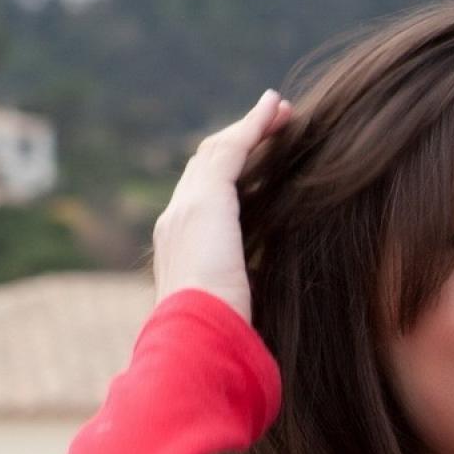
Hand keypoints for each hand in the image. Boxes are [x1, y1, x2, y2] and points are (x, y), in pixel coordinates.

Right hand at [151, 88, 293, 324]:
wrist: (195, 339)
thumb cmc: (215, 343)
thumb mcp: (229, 321)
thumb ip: (238, 307)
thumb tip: (254, 325)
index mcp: (177, 253)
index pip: (200, 202)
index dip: (229, 180)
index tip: (259, 169)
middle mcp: (173, 223)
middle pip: (205, 170)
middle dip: (239, 145)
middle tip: (274, 126)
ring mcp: (185, 208)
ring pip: (218, 153)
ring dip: (250, 129)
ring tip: (281, 112)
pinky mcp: (207, 199)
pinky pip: (233, 149)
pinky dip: (254, 126)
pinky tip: (276, 111)